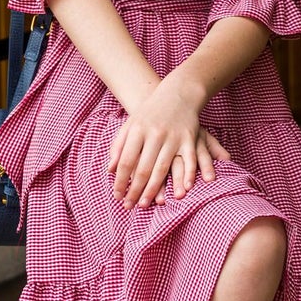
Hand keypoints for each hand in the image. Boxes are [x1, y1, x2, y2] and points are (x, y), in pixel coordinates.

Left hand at [107, 72, 232, 207]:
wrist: (177, 93)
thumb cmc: (150, 113)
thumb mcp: (130, 125)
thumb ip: (119, 146)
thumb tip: (110, 170)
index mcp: (137, 131)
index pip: (126, 161)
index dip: (121, 181)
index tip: (117, 196)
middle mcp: (154, 134)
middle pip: (143, 168)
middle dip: (135, 190)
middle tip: (130, 207)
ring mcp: (173, 136)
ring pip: (163, 168)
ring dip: (155, 189)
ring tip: (147, 204)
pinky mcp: (189, 138)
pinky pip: (188, 160)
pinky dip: (187, 176)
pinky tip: (183, 191)